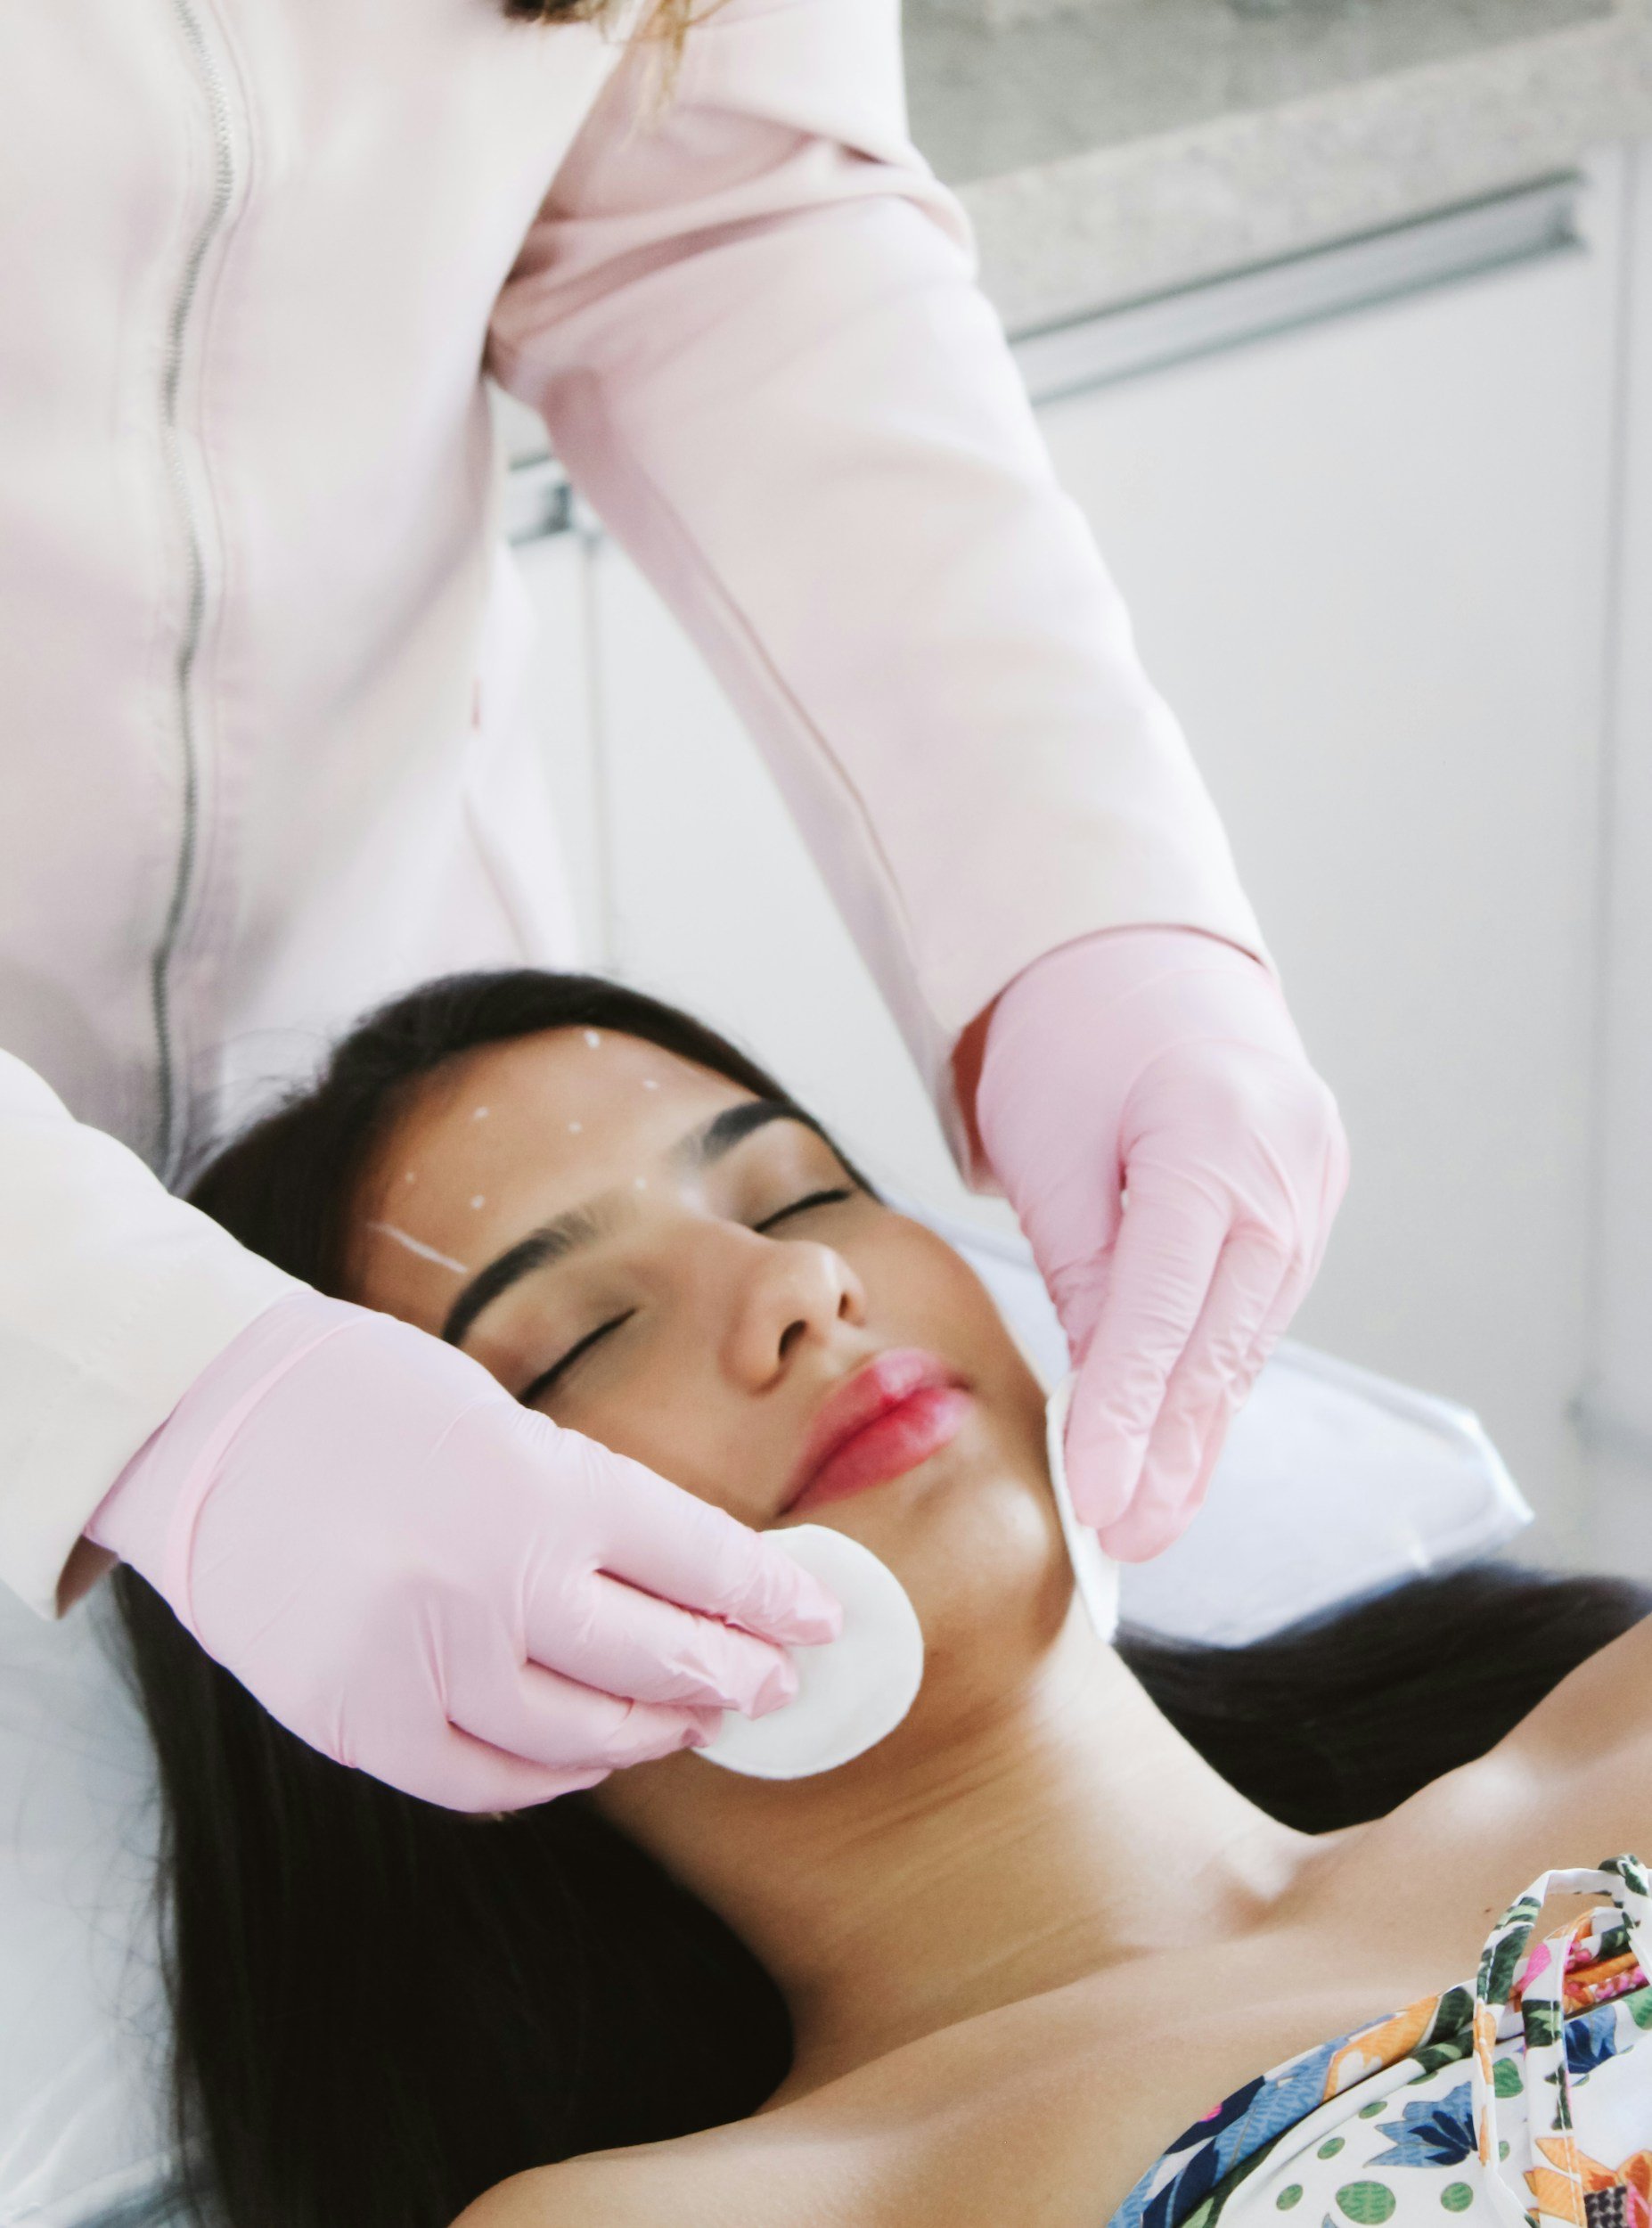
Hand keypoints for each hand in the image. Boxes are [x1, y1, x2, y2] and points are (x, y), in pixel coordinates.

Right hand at [88, 1290, 839, 1809]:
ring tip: (688, 1723)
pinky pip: (481, 1780)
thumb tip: (683, 1588)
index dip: (772, 1599)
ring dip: (649, 1736)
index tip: (818, 1619)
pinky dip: (544, 1776)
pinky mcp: (358, 1722)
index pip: (701, 1562)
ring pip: (579, 1741)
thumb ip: (585, 1511)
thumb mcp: (502, 1424)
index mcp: (546, 1487)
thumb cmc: (365, 1398)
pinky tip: (579, 1758)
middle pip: (658, 1663)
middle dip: (733, 1677)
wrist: (205, 1419)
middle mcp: (498, 1584)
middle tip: (770, 1684)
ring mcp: (424, 1664)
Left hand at [972, 927, 1347, 1560]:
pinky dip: (1212, 1378)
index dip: (1131, 1416)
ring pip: (1246, 1336)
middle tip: (1125, 1539)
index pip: (1167, 1309)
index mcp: (1218, 1137)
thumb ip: (1089, 1280)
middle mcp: (1287, 1168)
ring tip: (1148, 1520)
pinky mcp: (1304, 1208)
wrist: (1134, 956)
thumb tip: (1107, 1414)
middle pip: (1225, 1339)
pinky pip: (1252, 1310)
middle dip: (1174, 1450)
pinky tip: (1182, 1448)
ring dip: (1198, 1431)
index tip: (1096, 1500)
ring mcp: (1311, 1189)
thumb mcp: (1052, 1154)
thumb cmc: (1070, 1041)